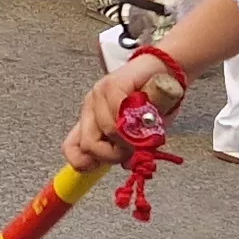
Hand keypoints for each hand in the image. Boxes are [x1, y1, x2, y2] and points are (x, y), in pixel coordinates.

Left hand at [67, 53, 185, 171]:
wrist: (167, 71)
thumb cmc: (153, 102)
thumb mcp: (139, 134)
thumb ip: (128, 150)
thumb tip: (126, 163)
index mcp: (91, 121)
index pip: (71, 147)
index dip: (82, 162)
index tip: (100, 167)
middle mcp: (91, 108)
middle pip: (88, 144)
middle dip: (113, 155)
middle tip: (131, 151)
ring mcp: (99, 94)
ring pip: (107, 130)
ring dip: (129, 139)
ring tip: (142, 133)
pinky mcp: (113, 84)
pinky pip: (119, 112)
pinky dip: (136, 121)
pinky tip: (145, 118)